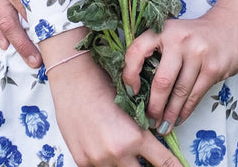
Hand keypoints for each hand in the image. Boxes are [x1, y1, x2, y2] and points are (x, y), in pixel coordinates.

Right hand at [44, 46, 182, 166]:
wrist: (74, 79)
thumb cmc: (104, 84)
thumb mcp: (132, 106)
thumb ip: (142, 129)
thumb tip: (154, 141)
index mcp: (135, 137)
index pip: (163, 162)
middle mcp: (118, 153)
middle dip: (147, 166)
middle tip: (148, 157)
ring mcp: (98, 160)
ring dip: (126, 163)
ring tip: (122, 145)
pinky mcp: (83, 161)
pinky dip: (107, 161)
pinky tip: (105, 146)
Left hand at [122, 0, 237, 132]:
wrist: (232, 25)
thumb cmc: (195, 35)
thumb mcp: (174, 34)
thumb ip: (157, 53)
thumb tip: (138, 89)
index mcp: (164, 30)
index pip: (137, 51)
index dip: (129, 74)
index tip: (131, 92)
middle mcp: (180, 39)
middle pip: (162, 81)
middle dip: (154, 106)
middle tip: (149, 120)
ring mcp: (198, 53)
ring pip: (180, 92)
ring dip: (170, 114)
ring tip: (163, 126)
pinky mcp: (213, 67)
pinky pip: (195, 95)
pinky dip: (185, 111)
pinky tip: (179, 118)